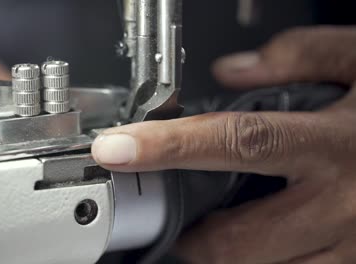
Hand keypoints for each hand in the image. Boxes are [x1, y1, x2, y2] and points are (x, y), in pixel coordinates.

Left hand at [92, 26, 355, 262]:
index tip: (117, 149)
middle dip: (193, 238)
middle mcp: (344, 203)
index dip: (168, 146)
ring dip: (227, 258)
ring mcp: (354, 247)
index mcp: (335, 140)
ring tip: (216, 235)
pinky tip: (265, 242)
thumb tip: (229, 72)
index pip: (233, 140)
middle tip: (176, 222)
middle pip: (238, 238)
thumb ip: (299, 56)